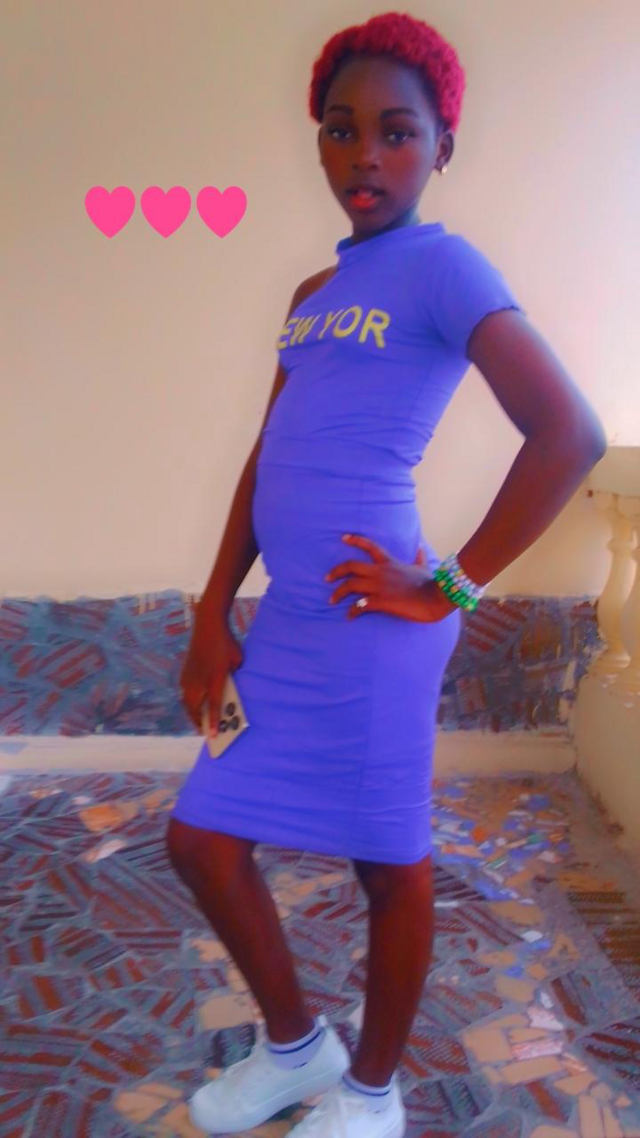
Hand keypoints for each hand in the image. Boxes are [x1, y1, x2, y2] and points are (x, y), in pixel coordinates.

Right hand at [180, 606, 243, 734]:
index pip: (214, 705)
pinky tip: (194, 705)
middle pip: (196, 708)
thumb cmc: (226, 642)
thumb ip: (234, 676)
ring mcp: (189, 676)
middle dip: (200, 722)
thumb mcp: (237, 660)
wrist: (207, 624)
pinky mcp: (185, 672)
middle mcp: (199, 680)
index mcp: (214, 678)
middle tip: (206, 732)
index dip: (214, 722)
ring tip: (199, 722)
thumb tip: (230, 688)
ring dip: (193, 713)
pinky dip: (190, 702)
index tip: (213, 736)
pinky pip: (185, 693)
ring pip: (188, 702)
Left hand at [325, 534, 459, 622]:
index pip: (369, 546)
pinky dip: (352, 611)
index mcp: (389, 563)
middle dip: (335, 572)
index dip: (354, 540)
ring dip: (338, 593)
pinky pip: (360, 605)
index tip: (342, 538)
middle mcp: (381, 572)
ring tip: (332, 600)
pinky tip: (349, 616)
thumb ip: (418, 558)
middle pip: (351, 566)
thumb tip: (420, 548)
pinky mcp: (382, 601)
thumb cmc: (430, 584)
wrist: (436, 597)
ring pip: (350, 585)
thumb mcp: (423, 567)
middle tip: (327, 579)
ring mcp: (380, 586)